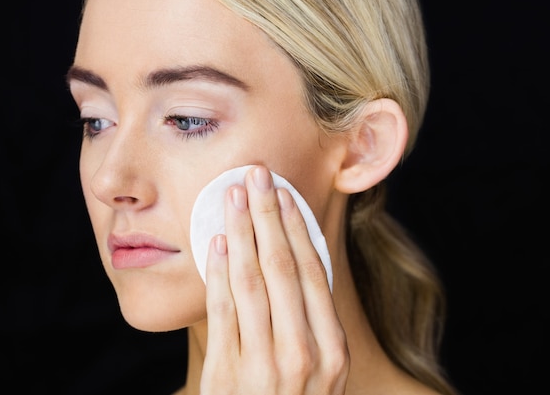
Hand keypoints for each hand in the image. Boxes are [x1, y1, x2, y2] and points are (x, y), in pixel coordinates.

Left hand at [202, 165, 348, 393]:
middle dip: (268, 215)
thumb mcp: (318, 370)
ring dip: (241, 232)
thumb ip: (309, 320)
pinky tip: (216, 242)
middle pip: (285, 267)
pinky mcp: (229, 375)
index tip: (284, 193)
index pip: (314, 271)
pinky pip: (224, 312)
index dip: (296, 227)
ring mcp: (266, 366)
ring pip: (253, 281)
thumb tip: (293, 257)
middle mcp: (305, 354)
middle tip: (257, 175)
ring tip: (233, 196)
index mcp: (333, 348)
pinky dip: (219, 272)